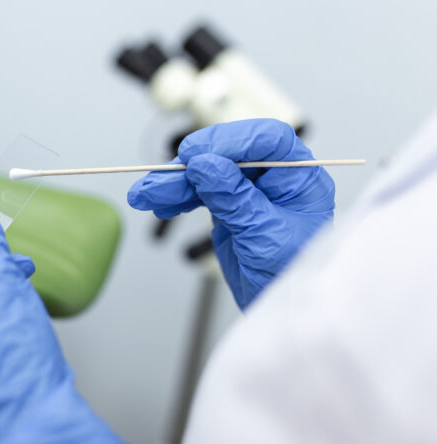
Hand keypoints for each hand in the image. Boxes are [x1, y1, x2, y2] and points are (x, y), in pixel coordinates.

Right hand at [128, 119, 334, 308]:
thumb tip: (204, 165)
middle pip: (228, 154)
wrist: (278, 304)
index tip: (197, 155)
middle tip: (160, 178)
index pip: (267, 139)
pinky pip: (198, 192)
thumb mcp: (264, 235)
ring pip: (206, 173)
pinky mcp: (227, 205)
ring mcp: (248, 190)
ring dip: (173, 182)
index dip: (231, 141)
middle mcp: (273, 177)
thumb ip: (234, 198)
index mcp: (298, 177)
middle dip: (190, 166)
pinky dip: (176, 197)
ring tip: (144, 195)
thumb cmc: (289, 273)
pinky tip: (158, 203)